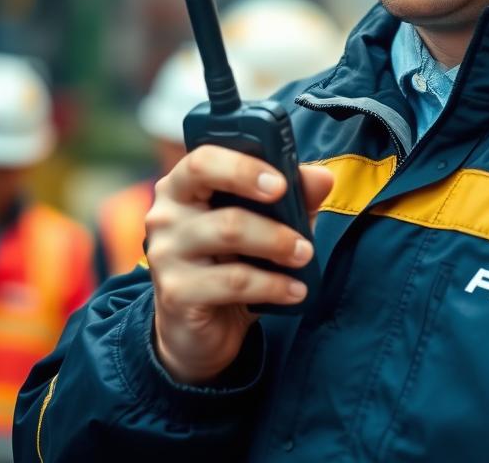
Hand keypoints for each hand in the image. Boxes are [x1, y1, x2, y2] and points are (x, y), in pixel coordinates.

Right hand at [145, 146, 333, 383]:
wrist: (199, 329)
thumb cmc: (232, 260)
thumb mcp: (265, 223)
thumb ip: (292, 196)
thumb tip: (322, 178)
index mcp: (184, 184)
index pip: (204, 158)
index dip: (244, 164)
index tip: (282, 182)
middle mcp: (167, 213)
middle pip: (210, 186)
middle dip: (260, 194)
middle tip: (301, 224)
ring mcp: (166, 253)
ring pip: (229, 231)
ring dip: (278, 243)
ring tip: (305, 256)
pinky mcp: (175, 293)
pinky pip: (233, 281)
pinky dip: (272, 285)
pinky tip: (294, 290)